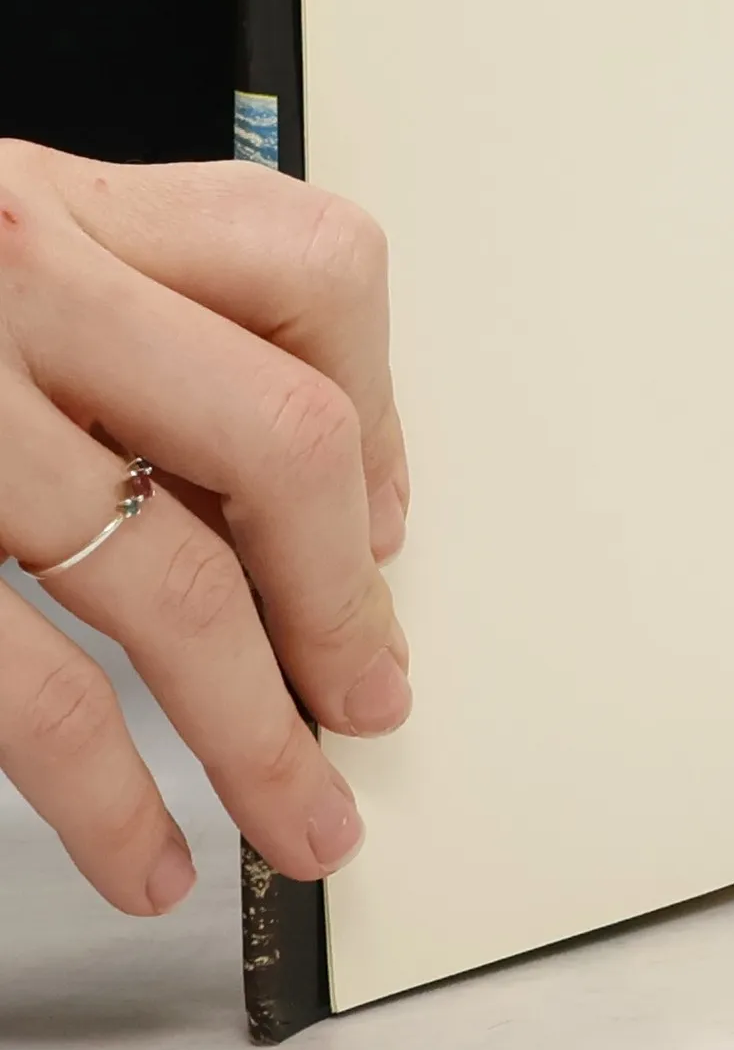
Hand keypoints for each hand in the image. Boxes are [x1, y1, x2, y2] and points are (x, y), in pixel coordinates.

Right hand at [0, 144, 410, 915]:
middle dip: (346, 595)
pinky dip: (109, 797)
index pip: (315, 269)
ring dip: (263, 729)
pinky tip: (150, 852)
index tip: (383, 522)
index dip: (381, 411)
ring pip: (170, 581)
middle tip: (372, 693)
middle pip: (282, 436)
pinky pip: (26, 690)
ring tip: (305, 814)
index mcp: (47, 197)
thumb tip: (320, 485)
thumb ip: (123, 315)